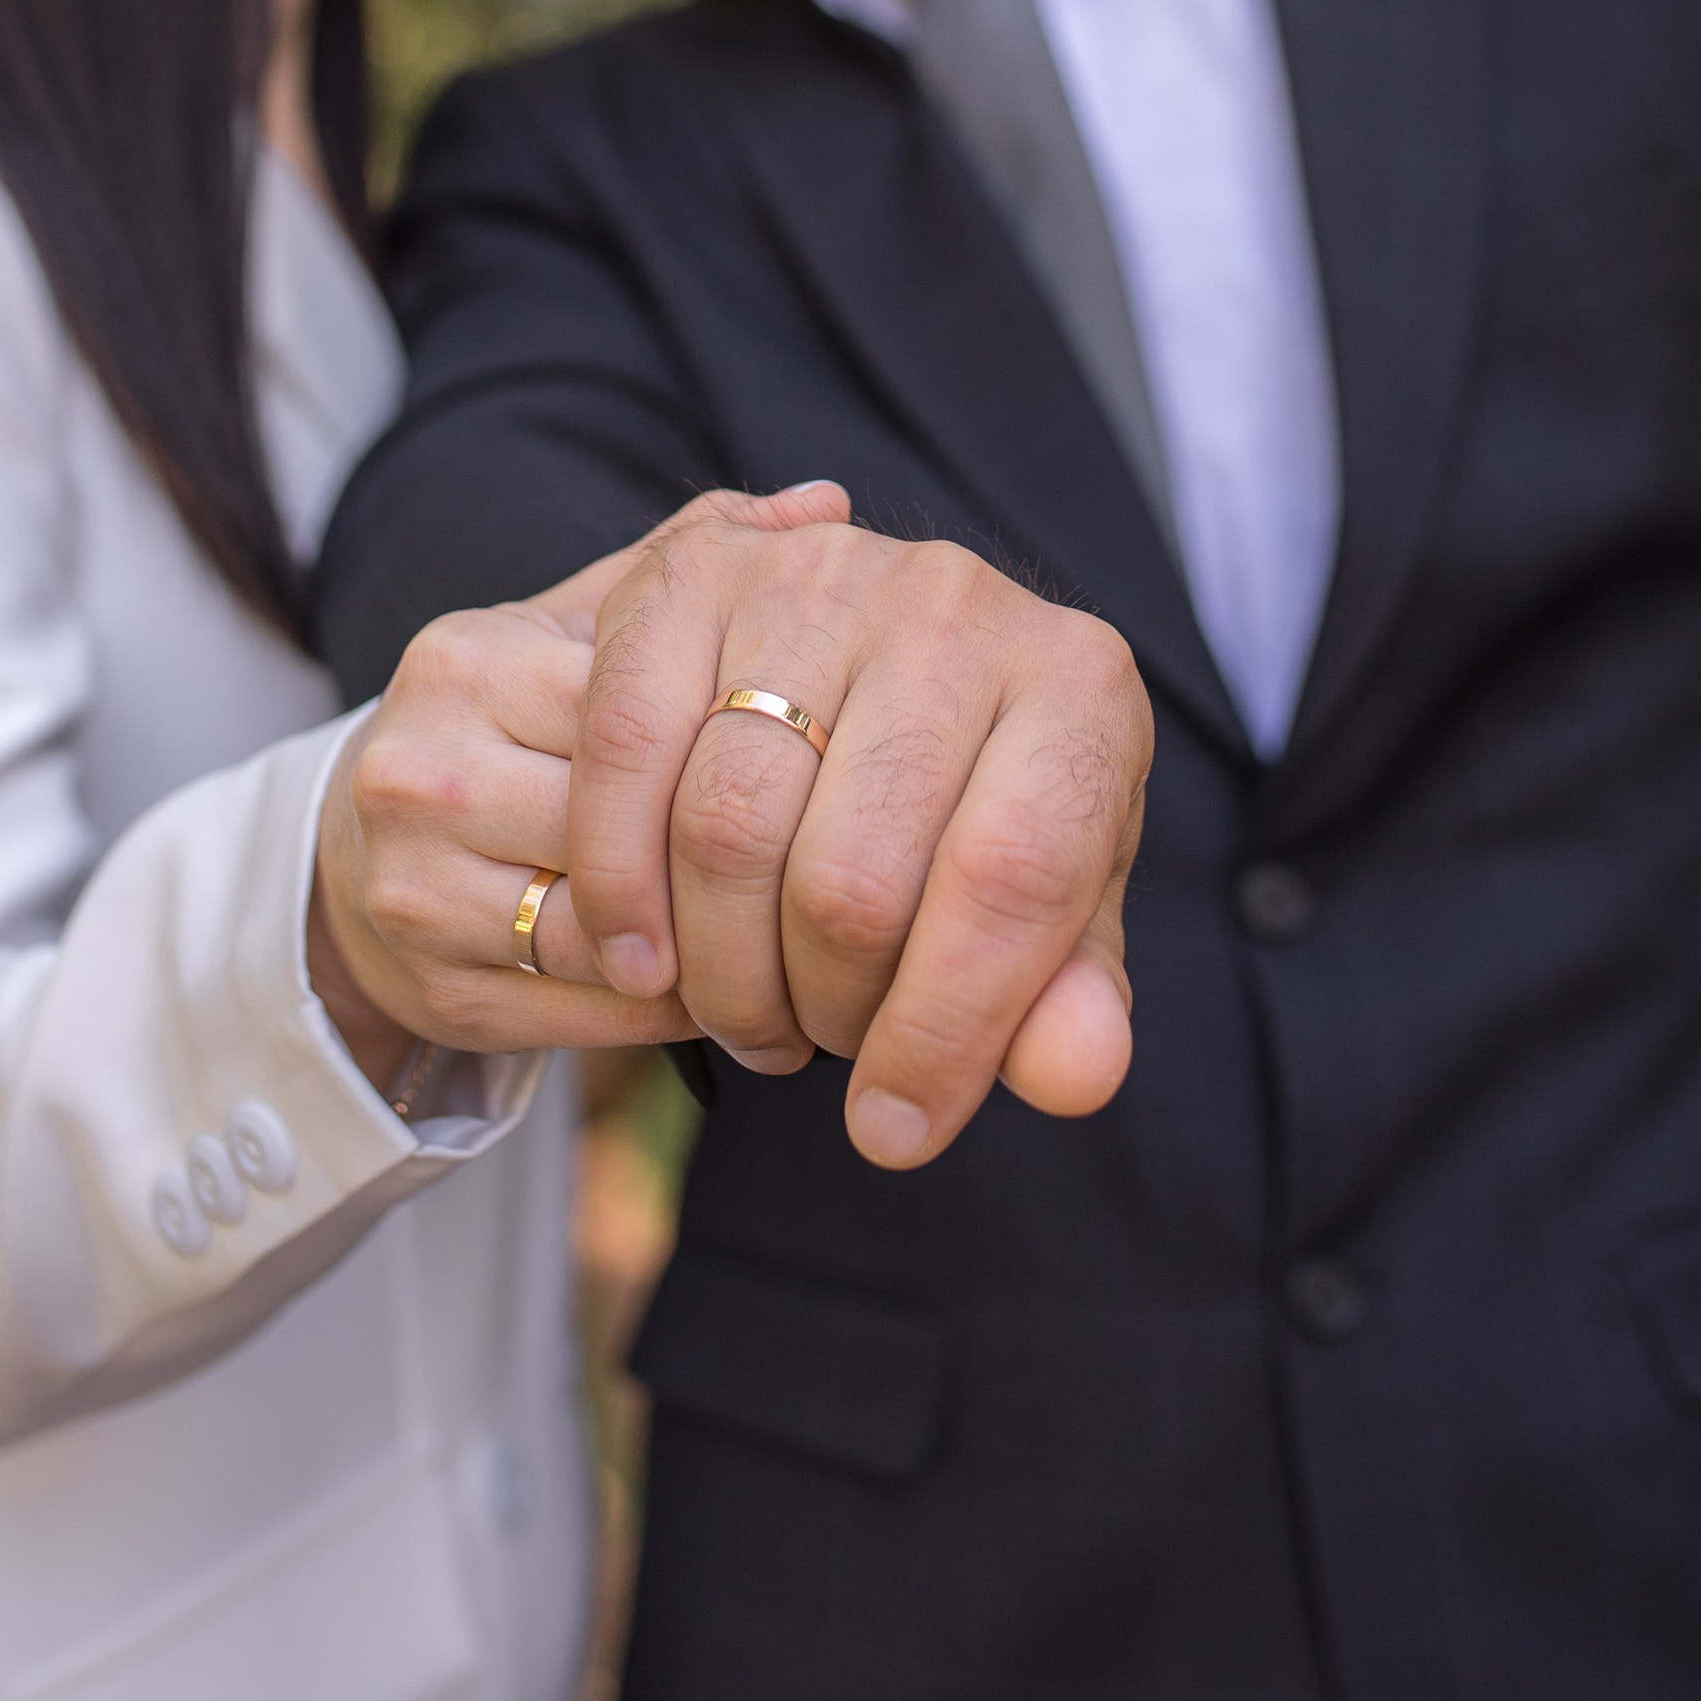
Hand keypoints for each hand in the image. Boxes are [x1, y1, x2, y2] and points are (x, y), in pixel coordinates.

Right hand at [306, 484, 853, 1090]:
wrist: (358, 855)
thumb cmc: (506, 726)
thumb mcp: (579, 628)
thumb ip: (689, 561)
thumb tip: (825, 498)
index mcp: (469, 661)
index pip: (640, 710)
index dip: (738, 745)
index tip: (823, 758)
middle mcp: (426, 770)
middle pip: (627, 826)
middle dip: (730, 854)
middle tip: (830, 863)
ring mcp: (417, 888)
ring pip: (613, 930)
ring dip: (712, 941)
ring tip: (784, 927)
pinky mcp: (438, 987)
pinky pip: (591, 1009)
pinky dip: (670, 1003)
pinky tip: (721, 979)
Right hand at [570, 515, 1151, 1170]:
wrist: (891, 656)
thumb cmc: (980, 804)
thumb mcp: (1051, 903)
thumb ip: (1067, 996)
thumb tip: (1072, 1077)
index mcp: (1077, 686)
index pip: (1014, 879)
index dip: (945, 1031)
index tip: (895, 1129)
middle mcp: (956, 603)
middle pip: (854, 874)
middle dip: (822, 1008)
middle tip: (813, 1046)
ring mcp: (818, 575)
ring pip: (728, 826)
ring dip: (722, 969)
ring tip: (747, 1010)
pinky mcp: (694, 571)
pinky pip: (626, 749)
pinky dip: (622, 883)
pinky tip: (647, 959)